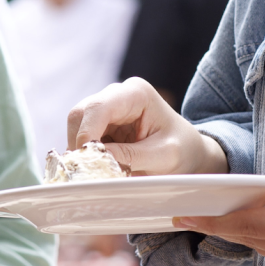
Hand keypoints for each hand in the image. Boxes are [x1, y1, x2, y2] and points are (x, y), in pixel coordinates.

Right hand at [68, 76, 227, 174]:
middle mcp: (117, 95)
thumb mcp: (164, 156)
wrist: (189, 152)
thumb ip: (131, 156)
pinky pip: (80, 139)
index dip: (86, 134)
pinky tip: (106, 166)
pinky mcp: (101, 124)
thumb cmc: (183, 150)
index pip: (98, 107)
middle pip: (79, 115)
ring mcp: (107, 108)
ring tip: (107, 170)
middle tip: (94, 171)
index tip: (87, 161)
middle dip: (81, 145)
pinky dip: (86, 156)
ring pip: (75, 128)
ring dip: (83, 153)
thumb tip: (94, 159)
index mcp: (137, 93)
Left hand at [174, 143, 264, 265]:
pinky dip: (259, 235)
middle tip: (184, 212)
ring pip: (261, 248)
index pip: (253, 225)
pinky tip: (246, 219)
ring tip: (209, 212)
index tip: (187, 212)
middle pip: (250, 240)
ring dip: (238, 230)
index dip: (216, 218)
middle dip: (217, 225)